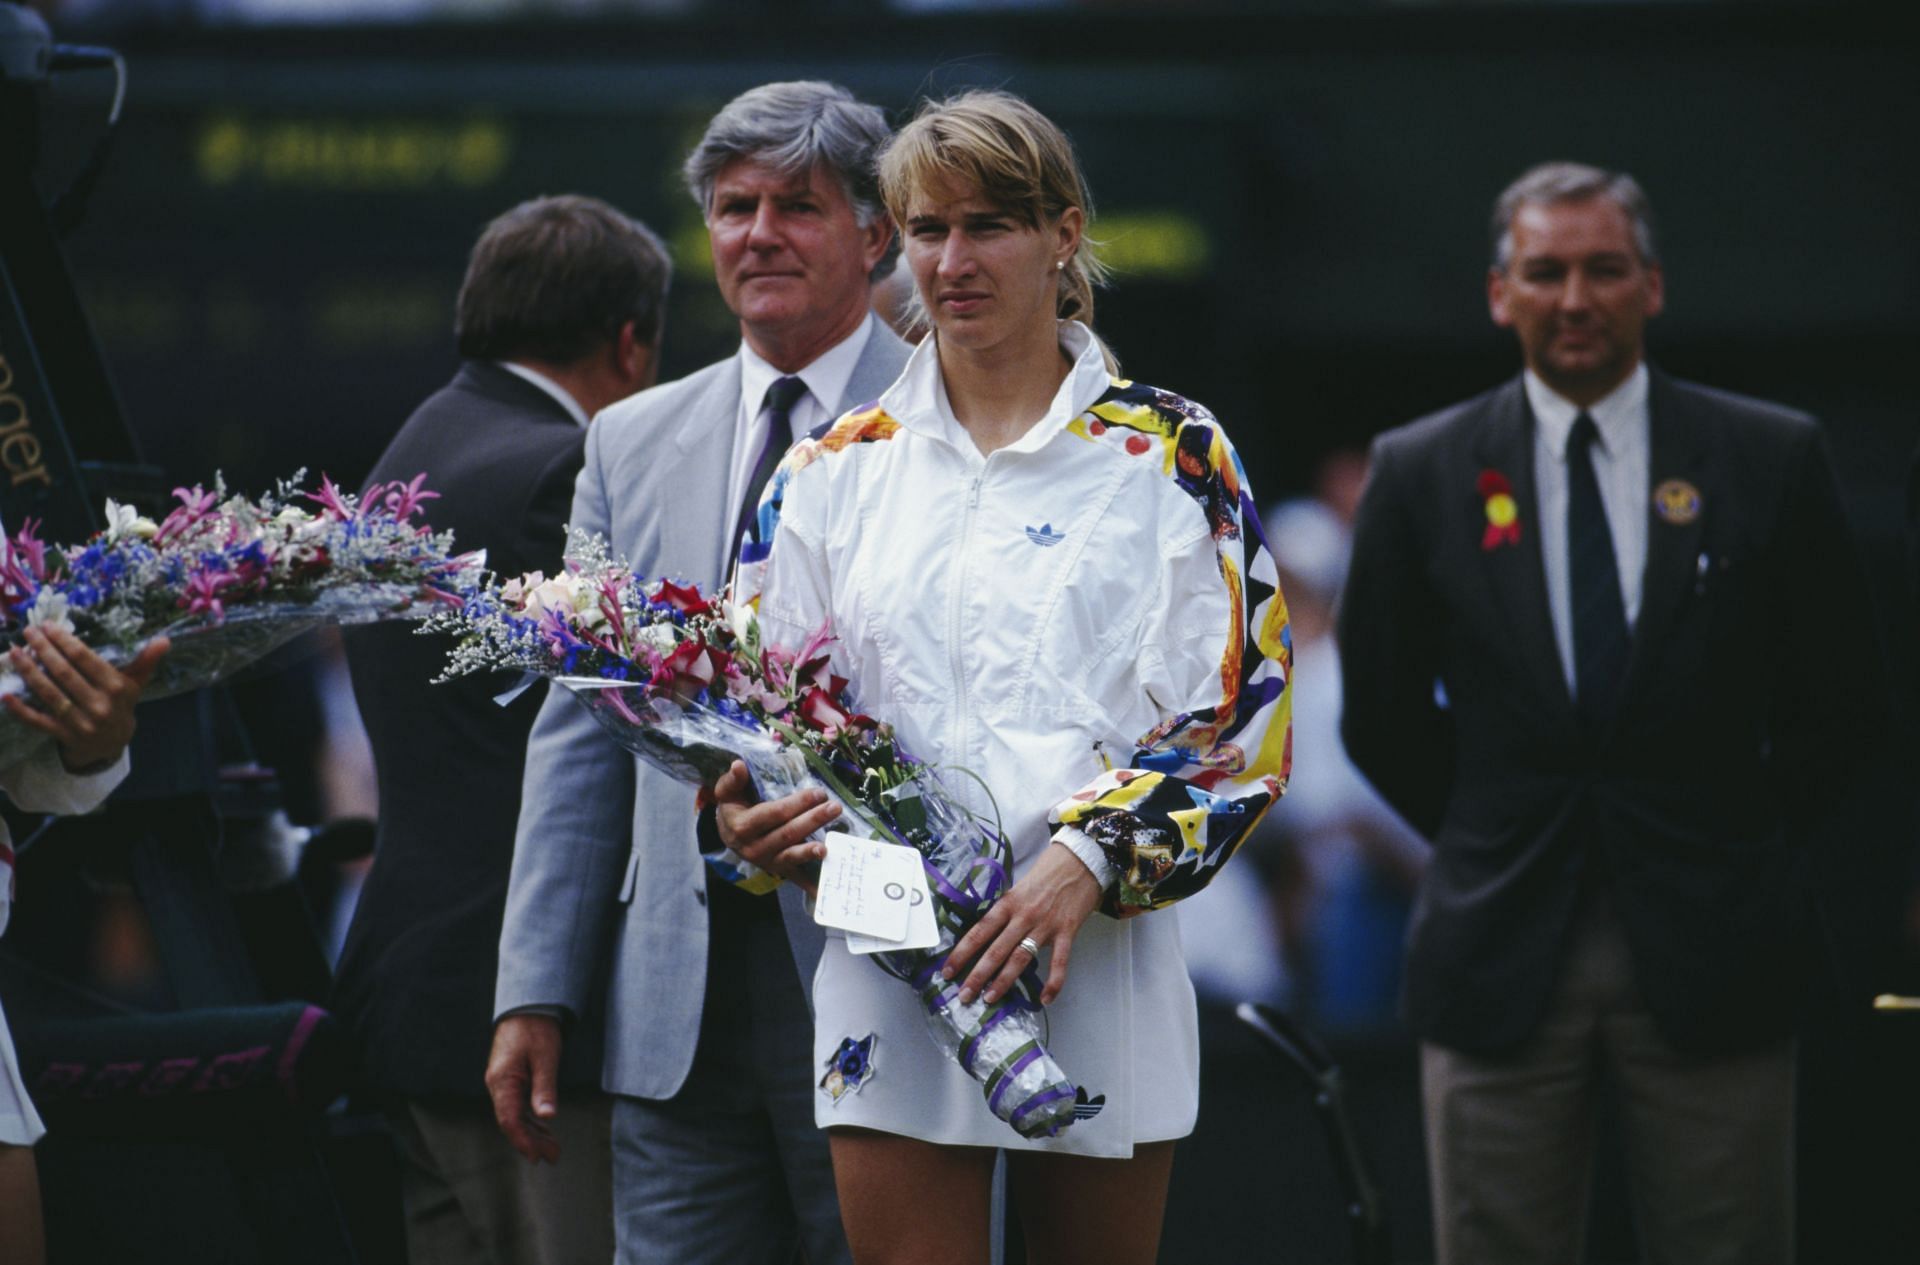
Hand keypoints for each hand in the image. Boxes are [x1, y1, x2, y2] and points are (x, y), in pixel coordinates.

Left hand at [5, 627, 168, 771]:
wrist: (112, 745)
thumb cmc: (120, 705)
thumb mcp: (136, 684)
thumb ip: (146, 661)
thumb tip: (164, 640)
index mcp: (117, 688)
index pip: (86, 660)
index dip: (65, 641)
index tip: (48, 626)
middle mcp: (99, 705)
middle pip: (64, 673)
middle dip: (44, 650)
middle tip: (28, 631)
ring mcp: (81, 722)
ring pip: (49, 694)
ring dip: (29, 672)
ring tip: (15, 652)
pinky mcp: (64, 735)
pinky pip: (39, 721)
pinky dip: (22, 710)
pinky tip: (6, 695)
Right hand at [485, 1014, 562, 1163]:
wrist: (527, 1006)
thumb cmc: (536, 1028)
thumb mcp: (546, 1056)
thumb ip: (545, 1087)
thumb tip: (547, 1116)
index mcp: (503, 1080)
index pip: (509, 1119)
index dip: (522, 1140)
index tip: (536, 1156)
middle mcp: (498, 1085)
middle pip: (511, 1121)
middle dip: (531, 1141)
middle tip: (553, 1157)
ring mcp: (502, 1083)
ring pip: (514, 1116)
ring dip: (532, 1133)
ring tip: (552, 1149)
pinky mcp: (510, 1080)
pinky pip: (517, 1106)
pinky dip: (531, 1120)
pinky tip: (544, 1128)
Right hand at [711, 759, 840, 895]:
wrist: (727, 835)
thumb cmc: (733, 808)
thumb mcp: (727, 793)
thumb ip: (733, 780)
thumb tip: (739, 764)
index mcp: (743, 827)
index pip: (774, 814)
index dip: (797, 804)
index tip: (818, 793)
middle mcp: (754, 848)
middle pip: (787, 834)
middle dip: (813, 821)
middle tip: (834, 808)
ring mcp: (767, 862)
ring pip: (791, 856)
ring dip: (810, 851)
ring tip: (828, 847)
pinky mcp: (778, 870)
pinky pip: (796, 877)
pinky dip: (810, 885)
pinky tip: (826, 890)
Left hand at [942, 842, 1101, 1006]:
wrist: (1080, 860)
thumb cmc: (1047, 872)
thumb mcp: (1018, 887)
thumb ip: (1006, 911)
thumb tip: (989, 934)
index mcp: (1008, 903)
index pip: (979, 931)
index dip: (962, 952)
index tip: (948, 970)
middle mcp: (1023, 916)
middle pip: (996, 950)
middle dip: (978, 975)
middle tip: (964, 995)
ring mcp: (1045, 925)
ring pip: (1020, 958)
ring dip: (1004, 981)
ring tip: (990, 998)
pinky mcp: (1067, 931)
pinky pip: (1059, 962)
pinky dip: (1053, 982)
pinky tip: (1045, 999)